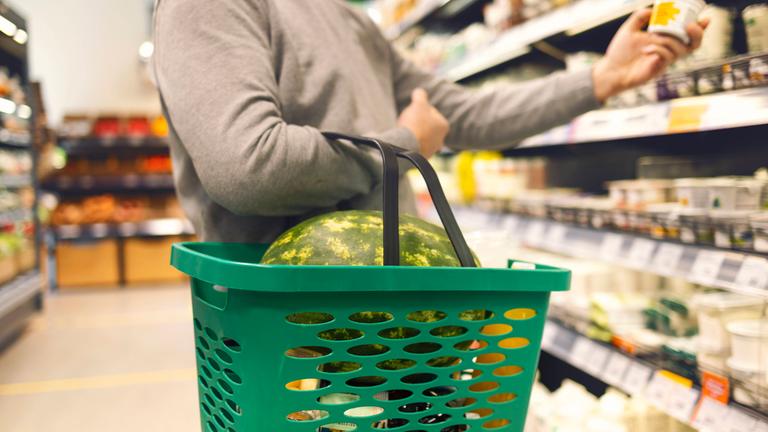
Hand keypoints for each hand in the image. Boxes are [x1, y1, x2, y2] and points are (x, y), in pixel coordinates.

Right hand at [398, 88, 448, 157]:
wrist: (407, 147)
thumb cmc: (416, 124)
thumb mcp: (418, 104)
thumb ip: (420, 95)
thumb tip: (419, 92)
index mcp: (444, 125)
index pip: (430, 111)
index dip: (419, 109)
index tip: (412, 112)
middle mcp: (441, 139)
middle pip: (426, 125)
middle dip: (417, 122)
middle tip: (408, 122)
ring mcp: (432, 150)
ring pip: (421, 136)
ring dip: (413, 133)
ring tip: (405, 132)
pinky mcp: (422, 158)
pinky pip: (415, 146)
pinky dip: (410, 143)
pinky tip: (404, 141)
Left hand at [592, 8, 708, 101]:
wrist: (610, 70)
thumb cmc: (619, 53)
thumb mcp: (629, 30)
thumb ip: (639, 17)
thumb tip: (652, 9)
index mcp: (665, 41)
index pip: (688, 35)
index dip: (701, 28)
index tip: (705, 18)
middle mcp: (668, 52)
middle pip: (694, 45)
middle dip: (697, 34)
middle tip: (689, 26)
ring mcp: (664, 62)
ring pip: (680, 50)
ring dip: (669, 41)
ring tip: (654, 38)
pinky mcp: (658, 70)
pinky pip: (666, 58)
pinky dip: (658, 50)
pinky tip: (646, 49)